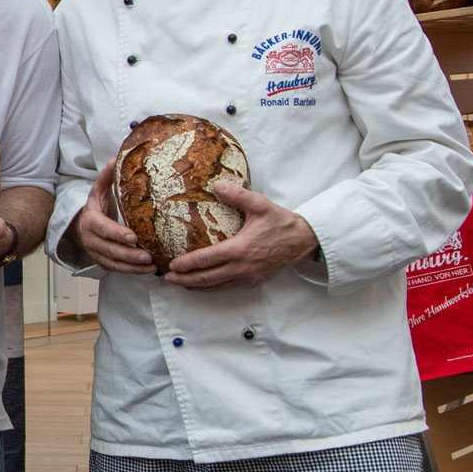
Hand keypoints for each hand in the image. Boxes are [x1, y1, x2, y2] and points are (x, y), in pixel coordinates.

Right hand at [67, 160, 156, 275]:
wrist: (83, 226)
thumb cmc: (97, 208)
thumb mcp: (98, 191)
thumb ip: (106, 177)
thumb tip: (115, 158)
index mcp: (91, 221)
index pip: (103, 229)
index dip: (117, 234)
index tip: (133, 237)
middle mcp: (91, 239)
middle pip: (110, 249)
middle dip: (129, 254)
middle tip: (147, 255)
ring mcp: (96, 253)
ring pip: (113, 263)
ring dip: (132, 266)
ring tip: (151, 265)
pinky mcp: (103, 262)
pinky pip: (116, 269)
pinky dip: (131, 271)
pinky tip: (148, 270)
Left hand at [165, 181, 318, 290]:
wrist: (304, 240)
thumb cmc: (281, 222)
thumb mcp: (260, 204)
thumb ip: (237, 195)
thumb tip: (216, 184)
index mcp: (240, 249)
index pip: (206, 260)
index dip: (187, 264)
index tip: (172, 264)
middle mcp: (242, 267)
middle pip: (206, 278)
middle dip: (184, 279)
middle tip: (168, 278)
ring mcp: (248, 277)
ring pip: (215, 286)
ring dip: (195, 286)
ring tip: (179, 283)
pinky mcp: (253, 281)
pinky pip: (227, 287)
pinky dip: (211, 287)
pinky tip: (201, 284)